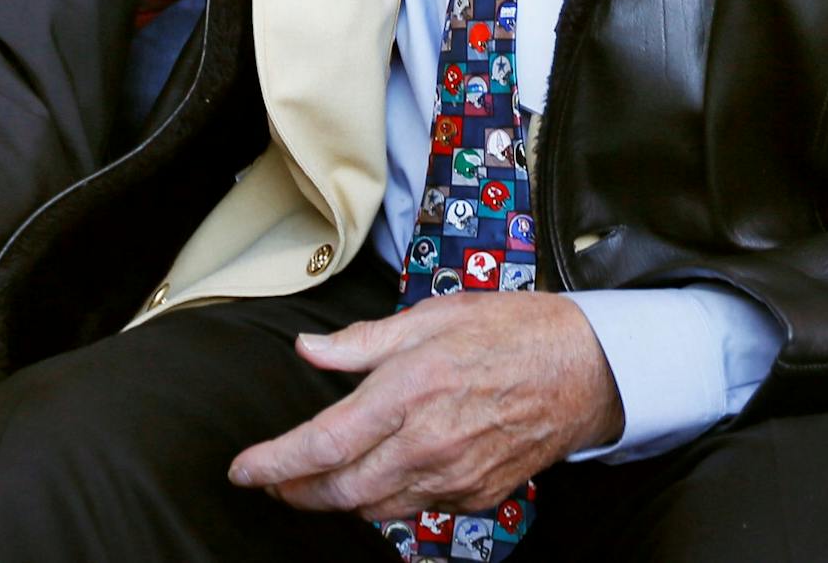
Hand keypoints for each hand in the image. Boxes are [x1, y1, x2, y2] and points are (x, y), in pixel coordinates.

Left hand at [227, 291, 623, 520]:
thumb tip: (309, 350)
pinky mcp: (476, 496)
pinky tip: (381, 475)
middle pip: (341, 491)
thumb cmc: (508, 332)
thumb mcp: (429, 317)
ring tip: (315, 481)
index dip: (276, 464)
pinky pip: (416, 509)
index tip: (244, 470)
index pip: (323, 443)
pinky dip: (387, 499)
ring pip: (375, 508)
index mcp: (408, 393)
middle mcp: (427, 444)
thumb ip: (362, 343)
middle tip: (272, 482)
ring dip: (337, 500)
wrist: (584, 370)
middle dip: (296, 492)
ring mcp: (454, 477)